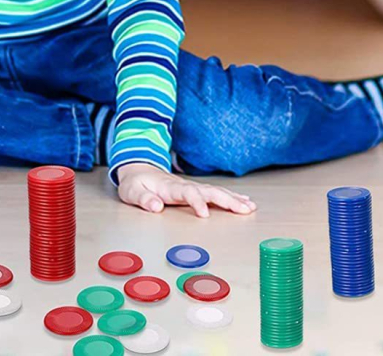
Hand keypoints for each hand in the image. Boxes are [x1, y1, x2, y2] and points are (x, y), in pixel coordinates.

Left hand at [116, 163, 256, 216]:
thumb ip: (143, 199)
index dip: (196, 202)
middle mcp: (183, 185)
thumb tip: (156, 207)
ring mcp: (190, 186)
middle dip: (226, 200)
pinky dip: (231, 197)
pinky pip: (215, 193)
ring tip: (250, 207)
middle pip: (208, 191)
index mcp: (169, 187)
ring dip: (233, 198)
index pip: (186, 193)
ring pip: (215, 191)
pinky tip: (244, 202)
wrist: (137, 168)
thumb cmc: (135, 183)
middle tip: (244, 210)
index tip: (204, 215)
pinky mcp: (194, 190)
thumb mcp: (131, 191)